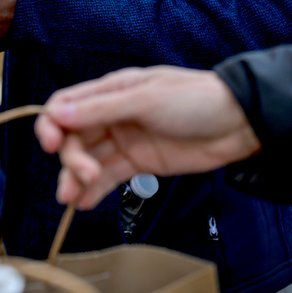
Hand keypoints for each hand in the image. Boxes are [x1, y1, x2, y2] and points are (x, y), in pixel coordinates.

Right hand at [33, 67, 261, 208]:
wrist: (239, 123)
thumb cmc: (197, 99)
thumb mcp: (146, 99)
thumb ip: (101, 109)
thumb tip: (58, 115)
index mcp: (111, 90)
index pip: (65, 106)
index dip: (51, 125)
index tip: (51, 146)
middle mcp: (112, 114)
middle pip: (74, 138)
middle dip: (71, 158)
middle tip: (84, 175)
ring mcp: (125, 140)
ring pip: (87, 160)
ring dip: (76, 178)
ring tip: (74, 197)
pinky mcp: (139, 163)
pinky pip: (108, 177)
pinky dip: (94, 190)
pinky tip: (85, 202)